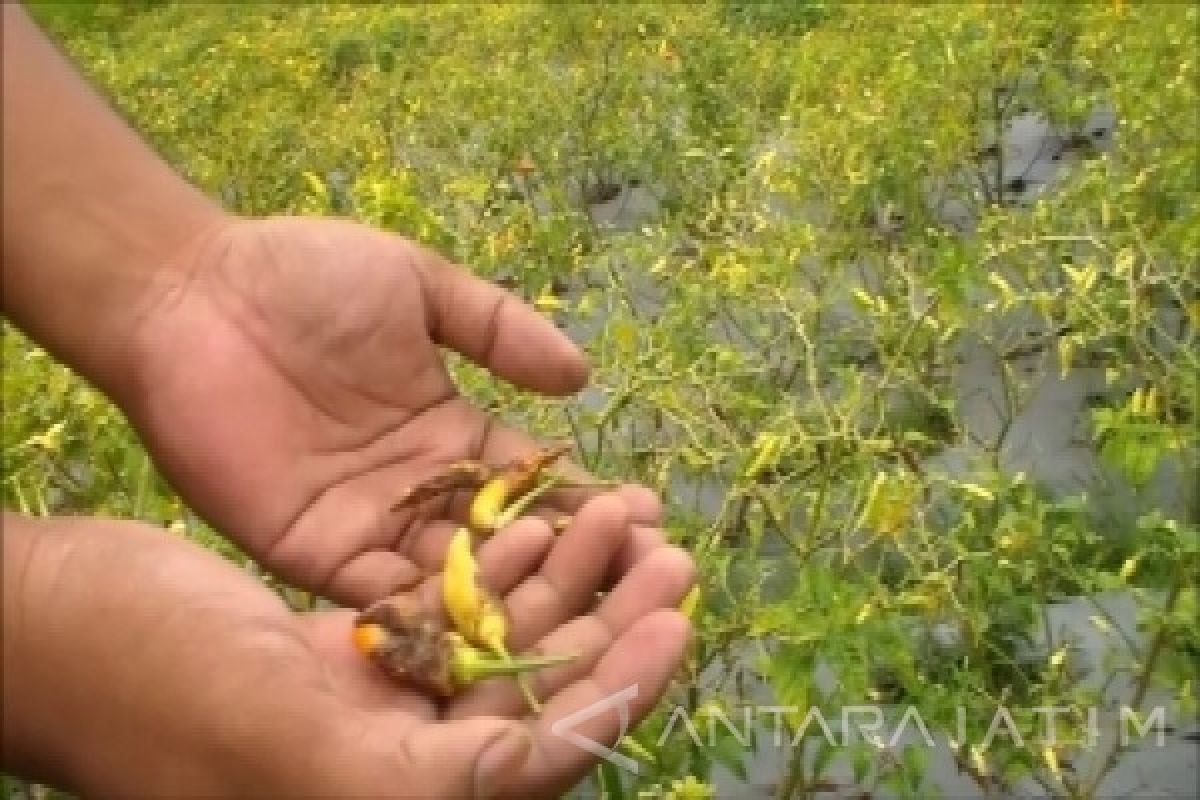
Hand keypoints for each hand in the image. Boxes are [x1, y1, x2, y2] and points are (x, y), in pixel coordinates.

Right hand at [3, 508, 692, 797]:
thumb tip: (538, 765)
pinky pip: (446, 611)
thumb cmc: (143, 686)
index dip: (618, 690)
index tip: (676, 624)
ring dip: (568, 582)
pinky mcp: (345, 654)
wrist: (44, 627)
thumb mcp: (284, 738)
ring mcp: (371, 705)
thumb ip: (413, 775)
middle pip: (538, 693)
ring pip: (500, 644)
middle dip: (613, 623)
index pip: (540, 751)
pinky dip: (495, 567)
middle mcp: (393, 761)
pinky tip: (540, 521)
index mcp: (392, 796)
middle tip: (674, 557)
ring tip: (626, 518)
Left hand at [118, 215, 665, 605]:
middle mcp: (415, 487)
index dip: (587, 497)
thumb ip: (498, 328)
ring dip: (520, 592)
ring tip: (591, 609)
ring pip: (454, 574)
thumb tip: (582, 377)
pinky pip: (378, 592)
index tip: (652, 516)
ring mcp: (365, 523)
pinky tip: (492, 626)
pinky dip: (432, 610)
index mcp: (446, 427)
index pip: (531, 478)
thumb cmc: (302, 272)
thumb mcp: (420, 282)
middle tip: (644, 580)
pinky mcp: (309, 550)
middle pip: (505, 538)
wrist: (190, 291)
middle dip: (572, 559)